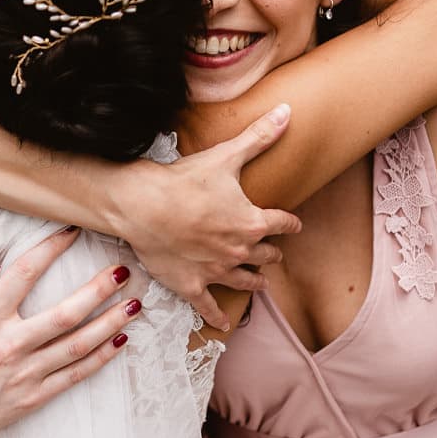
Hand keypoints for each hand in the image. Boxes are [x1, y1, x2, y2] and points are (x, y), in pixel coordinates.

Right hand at [0, 227, 139, 437]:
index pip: (24, 274)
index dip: (51, 248)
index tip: (73, 232)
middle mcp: (11, 345)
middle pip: (66, 312)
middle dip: (98, 289)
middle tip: (122, 270)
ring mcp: (26, 373)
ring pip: (78, 344)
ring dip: (110, 322)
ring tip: (134, 303)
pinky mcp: (35, 396)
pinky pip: (75, 374)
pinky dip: (101, 357)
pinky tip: (121, 341)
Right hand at [110, 104, 300, 330]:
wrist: (142, 206)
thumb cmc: (183, 181)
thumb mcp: (225, 156)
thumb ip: (260, 137)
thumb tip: (288, 112)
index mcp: (252, 222)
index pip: (282, 223)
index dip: (290, 223)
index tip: (294, 223)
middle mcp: (239, 251)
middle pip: (265, 255)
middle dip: (271, 252)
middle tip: (272, 251)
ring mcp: (215, 271)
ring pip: (245, 281)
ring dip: (254, 280)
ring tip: (260, 282)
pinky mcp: (191, 285)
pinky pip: (209, 307)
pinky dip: (218, 316)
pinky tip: (225, 325)